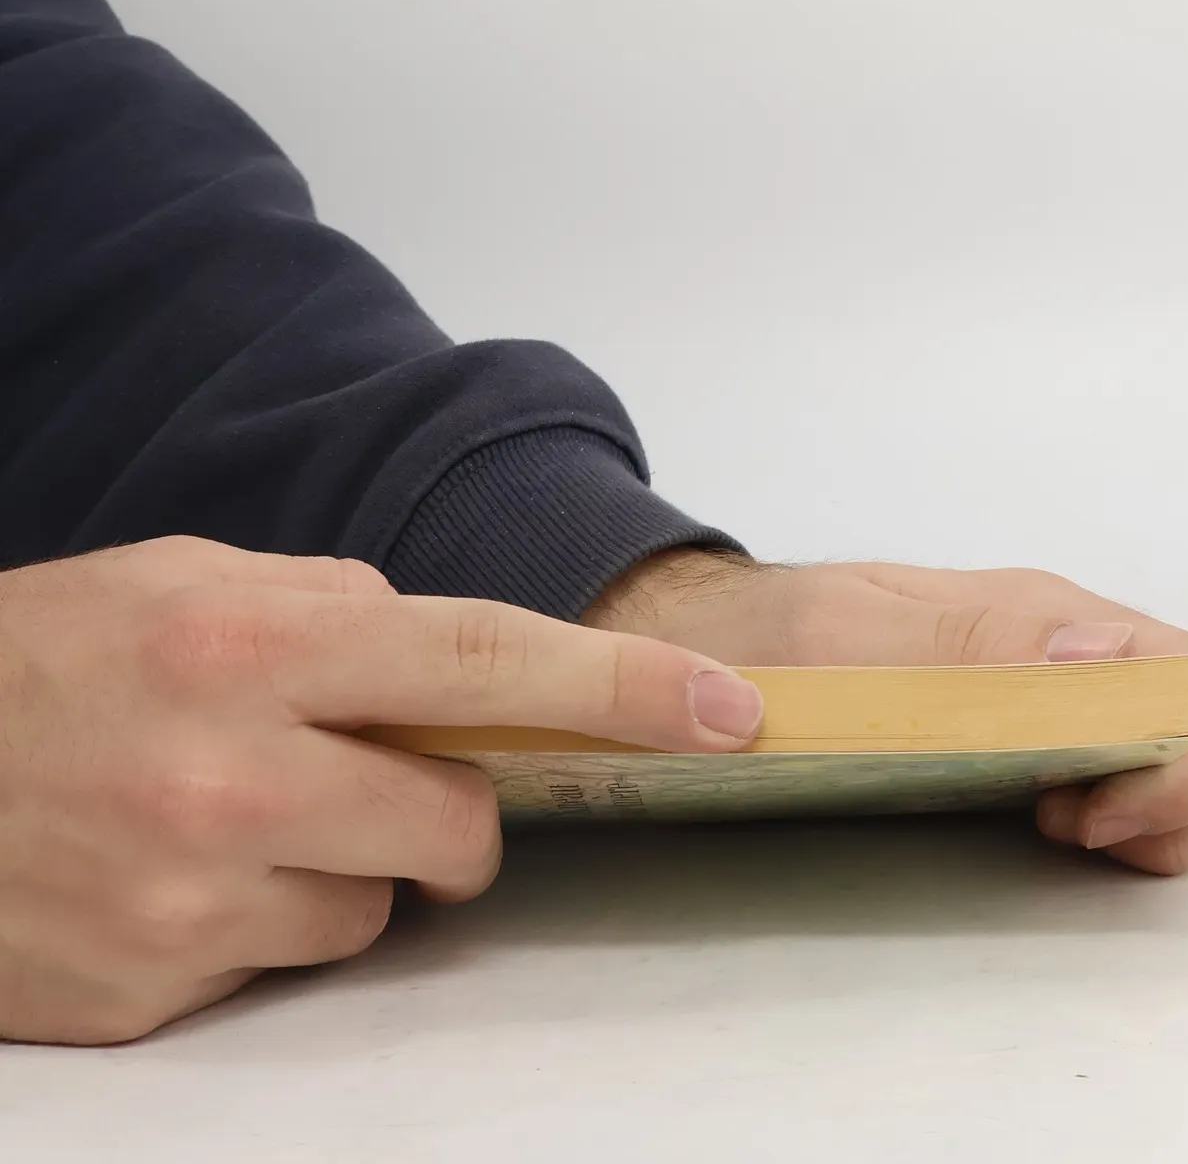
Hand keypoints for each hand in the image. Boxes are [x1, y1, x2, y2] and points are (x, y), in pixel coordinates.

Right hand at [0, 536, 766, 1045]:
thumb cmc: (43, 660)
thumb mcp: (187, 582)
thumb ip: (335, 607)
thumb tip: (452, 656)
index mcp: (253, 648)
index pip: (486, 661)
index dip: (624, 687)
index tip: (730, 710)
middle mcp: (231, 779)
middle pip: (459, 822)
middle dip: (451, 804)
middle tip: (370, 767)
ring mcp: (187, 902)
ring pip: (375, 906)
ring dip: (341, 862)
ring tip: (232, 811)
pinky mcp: (148, 995)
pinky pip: (283, 964)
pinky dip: (260, 920)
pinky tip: (174, 869)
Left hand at [586, 552, 1187, 875]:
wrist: (715, 634)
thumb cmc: (770, 639)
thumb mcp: (844, 640)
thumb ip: (967, 647)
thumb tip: (1101, 656)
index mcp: (1040, 616)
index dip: (1177, 765)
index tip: (1078, 814)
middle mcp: (1072, 639)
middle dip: (1185, 793)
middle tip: (1069, 825)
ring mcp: (1065, 674)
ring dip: (1161, 800)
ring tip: (1059, 820)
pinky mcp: (1044, 713)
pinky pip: (1142, 751)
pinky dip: (1128, 801)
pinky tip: (1044, 812)